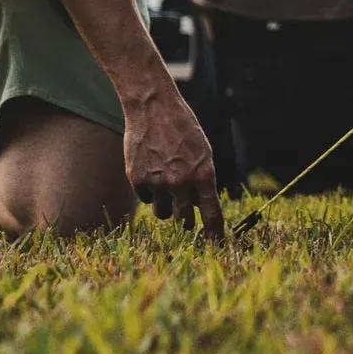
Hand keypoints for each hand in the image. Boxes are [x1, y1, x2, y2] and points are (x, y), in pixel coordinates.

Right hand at [122, 79, 224, 238]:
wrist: (153, 108)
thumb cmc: (182, 129)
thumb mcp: (202, 152)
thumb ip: (201, 178)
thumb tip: (198, 206)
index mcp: (204, 174)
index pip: (212, 213)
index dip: (214, 233)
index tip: (215, 245)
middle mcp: (182, 182)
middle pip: (184, 220)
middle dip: (186, 224)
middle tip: (185, 223)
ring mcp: (158, 182)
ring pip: (162, 213)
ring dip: (166, 207)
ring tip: (166, 188)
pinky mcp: (137, 179)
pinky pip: (145, 198)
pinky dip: (149, 191)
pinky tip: (150, 170)